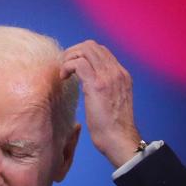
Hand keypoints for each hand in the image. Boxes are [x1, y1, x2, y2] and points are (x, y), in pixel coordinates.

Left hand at [60, 40, 142, 167]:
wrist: (119, 139)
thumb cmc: (114, 127)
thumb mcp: (114, 101)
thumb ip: (106, 88)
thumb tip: (89, 84)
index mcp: (122, 75)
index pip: (101, 51)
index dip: (83, 54)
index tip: (73, 67)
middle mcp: (116, 72)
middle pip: (91, 45)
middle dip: (73, 52)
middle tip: (64, 67)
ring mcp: (108, 76)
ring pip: (85, 49)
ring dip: (69, 57)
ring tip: (63, 72)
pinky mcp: (96, 84)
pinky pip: (78, 63)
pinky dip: (67, 66)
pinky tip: (63, 78)